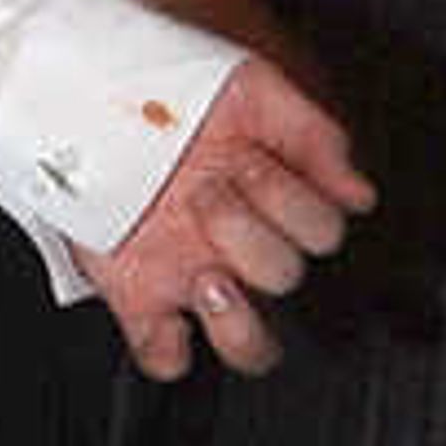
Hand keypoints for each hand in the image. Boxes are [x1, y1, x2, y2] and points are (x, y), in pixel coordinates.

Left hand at [74, 52, 372, 381]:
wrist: (86, 90)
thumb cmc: (172, 89)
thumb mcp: (253, 88)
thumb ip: (313, 135)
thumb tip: (359, 193)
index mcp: (271, 201)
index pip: (322, 233)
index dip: (293, 203)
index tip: (248, 158)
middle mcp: (238, 246)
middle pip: (286, 277)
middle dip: (250, 232)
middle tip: (206, 191)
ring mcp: (192, 277)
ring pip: (250, 346)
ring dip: (238, 320)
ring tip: (206, 277)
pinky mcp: (138, 297)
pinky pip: (165, 357)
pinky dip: (169, 351)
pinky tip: (168, 311)